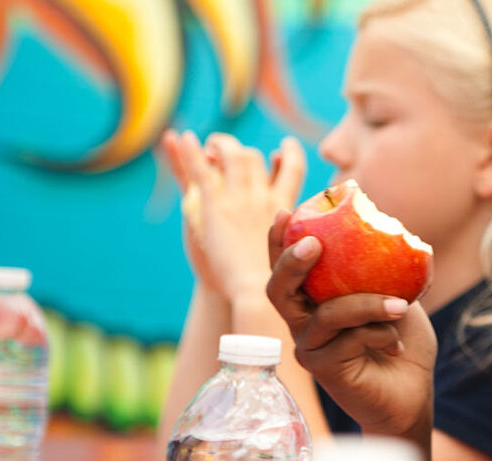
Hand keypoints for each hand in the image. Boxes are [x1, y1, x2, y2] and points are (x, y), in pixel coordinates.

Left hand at [161, 129, 306, 302]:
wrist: (256, 291)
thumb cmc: (277, 285)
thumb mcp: (294, 257)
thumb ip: (297, 243)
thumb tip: (310, 246)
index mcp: (284, 208)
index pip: (292, 169)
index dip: (290, 155)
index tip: (284, 149)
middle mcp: (265, 198)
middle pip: (255, 159)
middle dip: (241, 150)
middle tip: (227, 150)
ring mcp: (241, 199)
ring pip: (232, 156)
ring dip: (219, 145)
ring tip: (209, 145)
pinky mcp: (217, 206)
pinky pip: (201, 170)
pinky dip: (189, 151)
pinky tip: (181, 138)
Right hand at [266, 210, 437, 440]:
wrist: (411, 394)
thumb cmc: (401, 343)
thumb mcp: (399, 296)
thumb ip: (387, 270)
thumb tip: (394, 228)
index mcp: (314, 299)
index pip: (287, 267)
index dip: (278, 240)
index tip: (286, 211)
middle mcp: (303, 322)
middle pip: (277, 290)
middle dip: (291, 262)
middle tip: (314, 243)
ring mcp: (310, 347)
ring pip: (325, 315)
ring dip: (365, 305)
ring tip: (399, 304)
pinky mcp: (323, 369)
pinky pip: (347, 341)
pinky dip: (379, 333)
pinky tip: (397, 343)